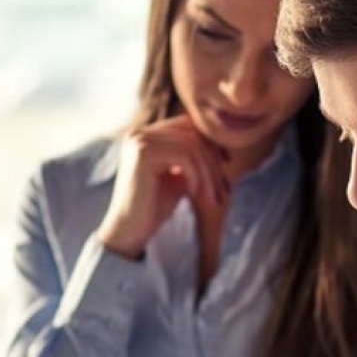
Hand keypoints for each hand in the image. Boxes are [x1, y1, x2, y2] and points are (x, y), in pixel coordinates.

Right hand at [97, 114, 228, 258]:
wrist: (130, 230)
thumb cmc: (155, 206)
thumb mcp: (180, 176)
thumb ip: (194, 158)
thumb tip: (224, 146)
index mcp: (146, 134)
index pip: (187, 125)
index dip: (211, 142)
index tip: (227, 163)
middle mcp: (139, 132)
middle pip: (192, 134)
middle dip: (213, 162)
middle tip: (223, 190)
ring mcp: (139, 140)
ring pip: (191, 146)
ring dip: (209, 174)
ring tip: (213, 198)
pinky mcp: (143, 153)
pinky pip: (184, 157)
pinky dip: (197, 176)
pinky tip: (196, 194)